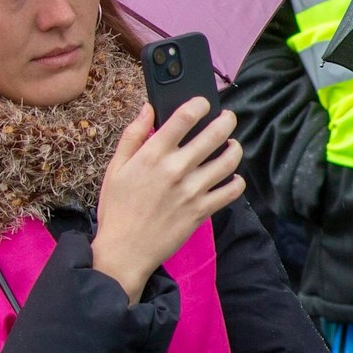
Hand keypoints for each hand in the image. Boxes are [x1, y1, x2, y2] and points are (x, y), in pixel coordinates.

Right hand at [93, 101, 245, 302]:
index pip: (184, 118)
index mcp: (153, 155)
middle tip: (227, 118)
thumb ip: (133, 135)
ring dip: (235, 148)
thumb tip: (147, 107)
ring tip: (232, 145)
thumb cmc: (117, 208)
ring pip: (229, 160)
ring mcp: (193, 191)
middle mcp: (176, 169)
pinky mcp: (203, 210)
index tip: (204, 102)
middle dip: (226, 121)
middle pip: (215, 135)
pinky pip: (232, 191)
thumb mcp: (116, 168)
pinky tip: (232, 176)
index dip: (199, 104)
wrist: (125, 250)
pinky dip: (237, 181)